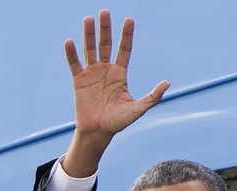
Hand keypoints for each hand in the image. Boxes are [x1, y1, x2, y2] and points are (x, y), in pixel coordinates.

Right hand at [61, 10, 168, 177]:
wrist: (98, 132)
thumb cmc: (118, 122)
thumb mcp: (138, 109)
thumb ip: (152, 97)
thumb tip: (167, 83)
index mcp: (120, 73)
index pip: (124, 49)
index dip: (127, 35)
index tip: (129, 20)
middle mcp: (105, 70)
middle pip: (106, 44)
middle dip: (106, 29)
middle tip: (104, 12)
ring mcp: (91, 74)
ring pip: (90, 50)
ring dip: (89, 35)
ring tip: (88, 19)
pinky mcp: (78, 81)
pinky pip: (75, 64)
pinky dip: (71, 54)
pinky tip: (70, 42)